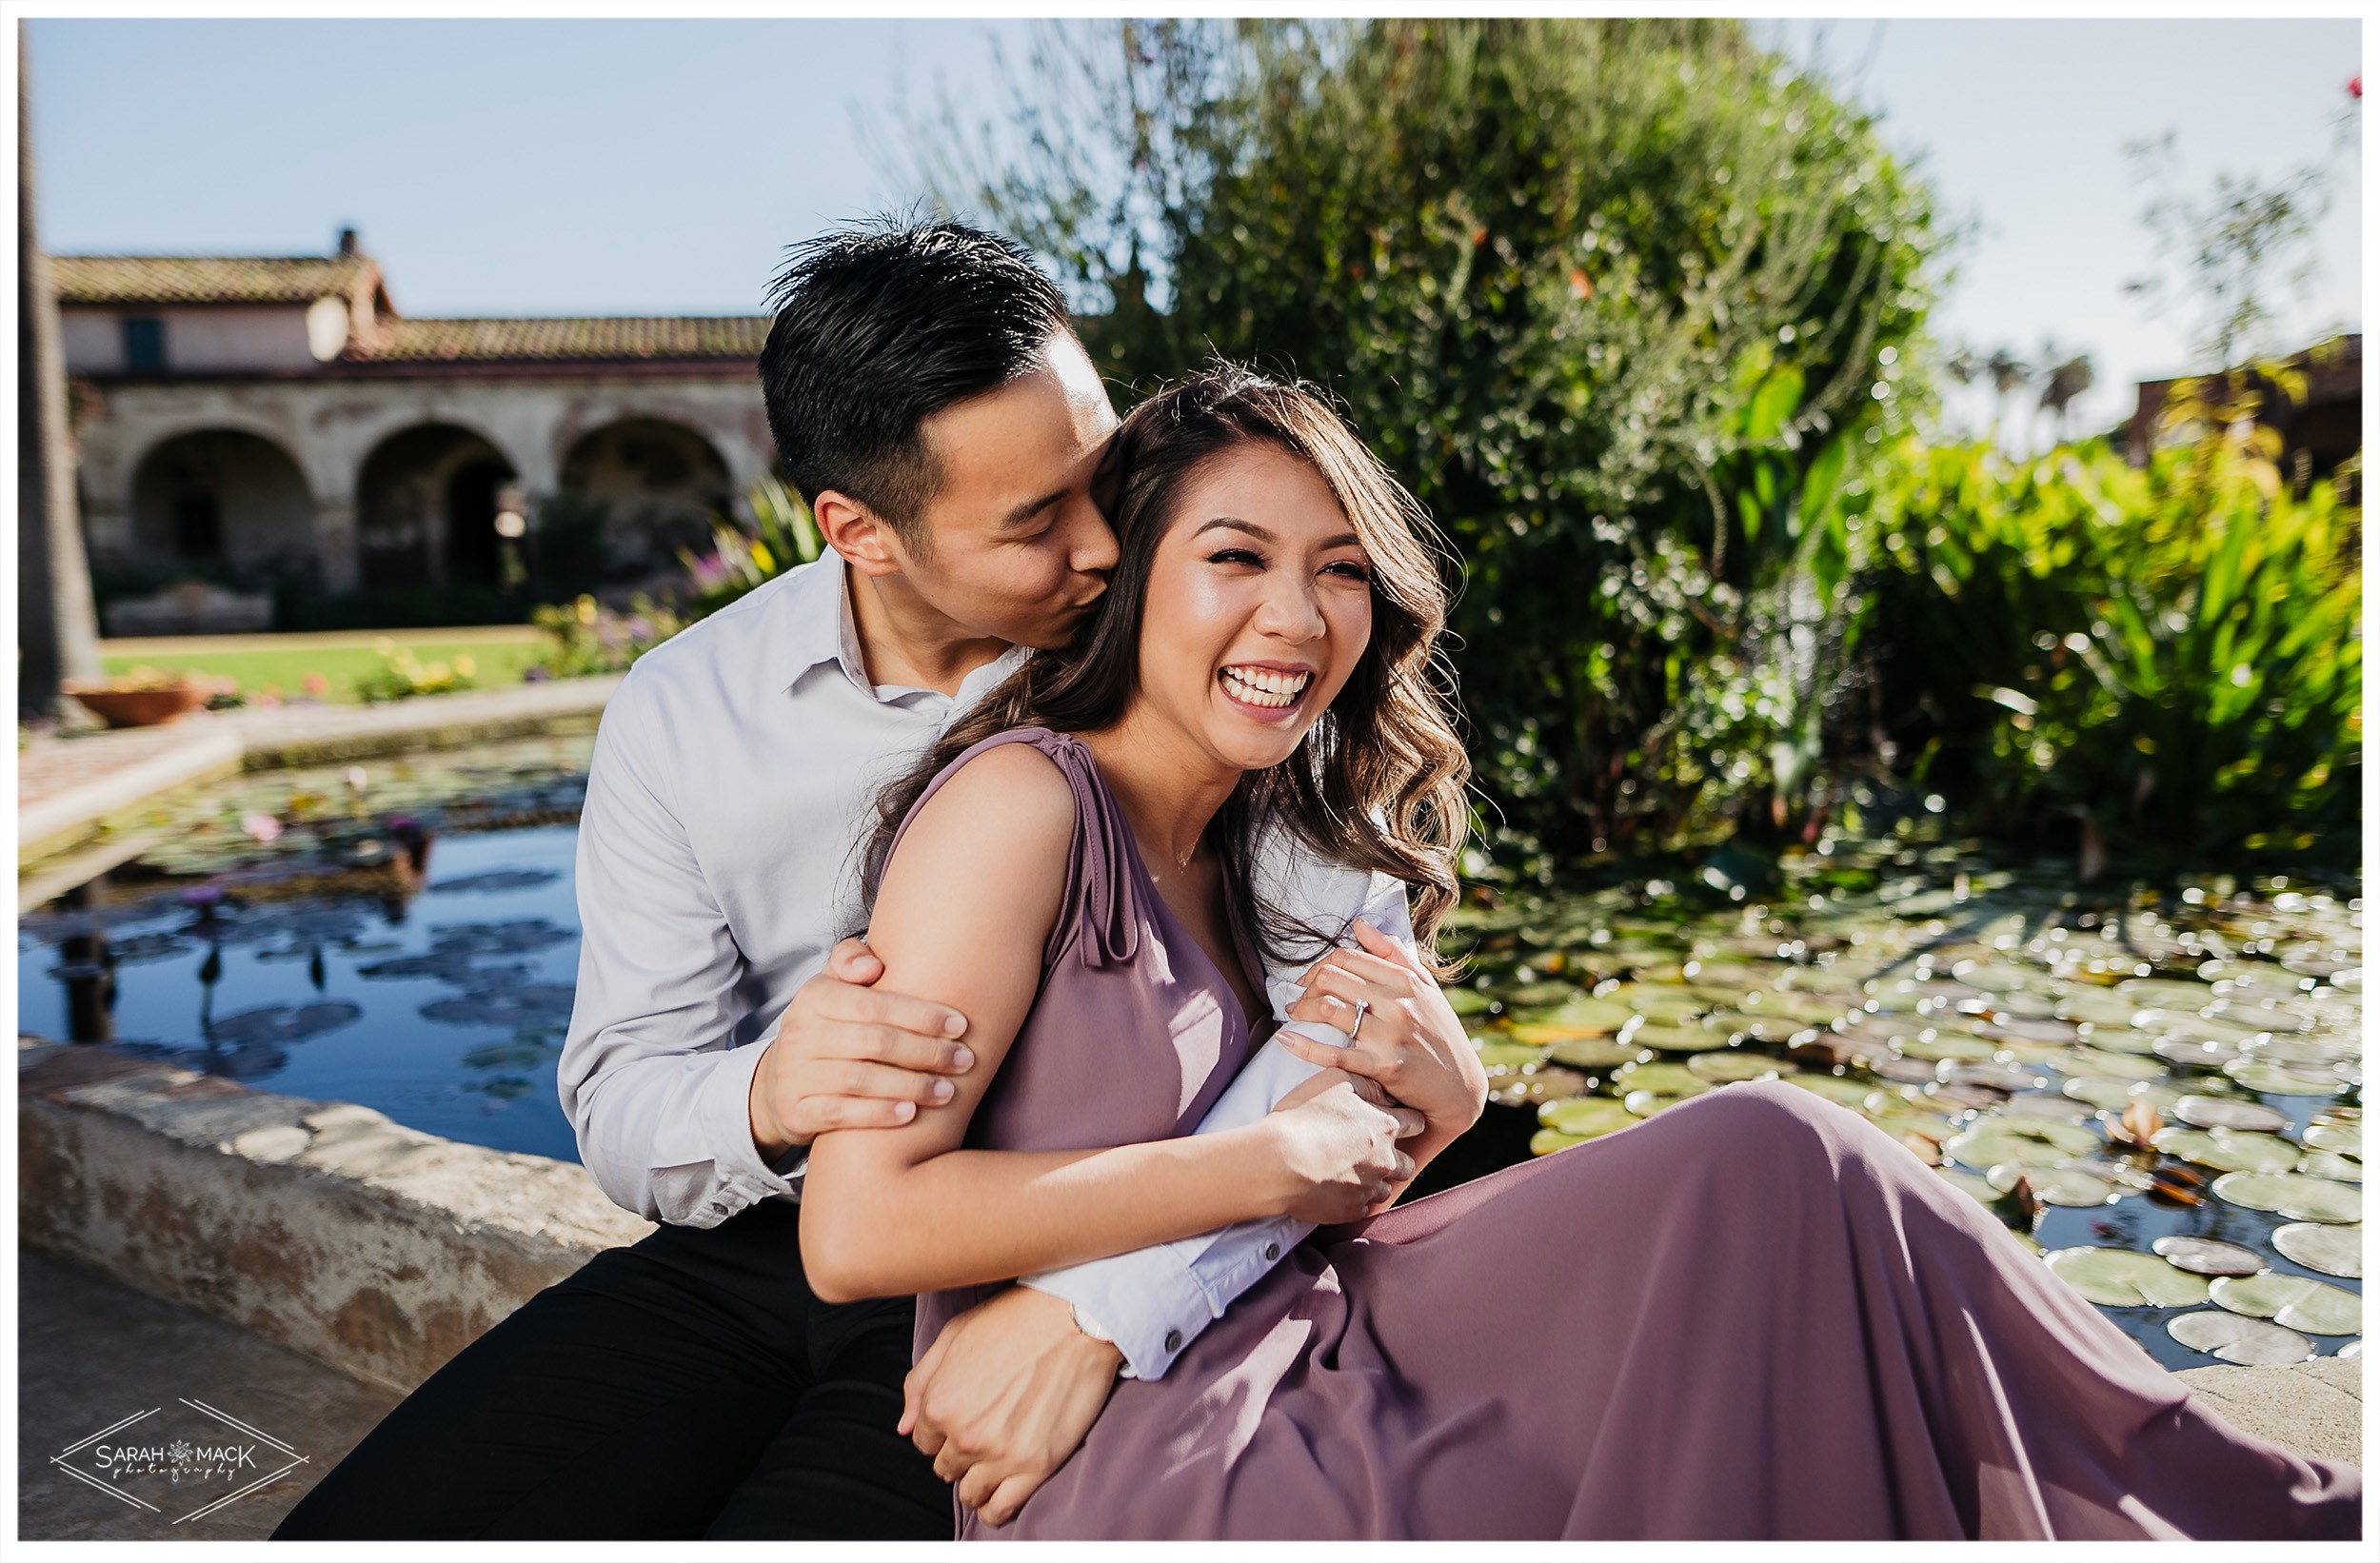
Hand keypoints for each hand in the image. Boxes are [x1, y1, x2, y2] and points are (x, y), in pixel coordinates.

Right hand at [748, 936, 974, 1157]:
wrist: (779, 1083)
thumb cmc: (826, 1027)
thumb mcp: (832, 986)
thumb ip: (851, 960)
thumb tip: (873, 965)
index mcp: (813, 996)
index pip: (875, 1004)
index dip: (922, 1016)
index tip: (961, 1025)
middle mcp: (800, 1033)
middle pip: (874, 1042)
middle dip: (927, 1052)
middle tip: (965, 1060)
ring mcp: (794, 1074)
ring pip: (861, 1079)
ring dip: (912, 1086)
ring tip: (948, 1090)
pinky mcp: (794, 1110)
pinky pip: (841, 1113)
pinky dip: (878, 1113)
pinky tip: (911, 1114)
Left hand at [900, 1286, 1120, 1527]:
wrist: (1073, 1318)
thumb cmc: (1015, 1319)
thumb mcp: (954, 1335)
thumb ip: (920, 1382)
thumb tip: (905, 1426)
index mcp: (939, 1404)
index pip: (924, 1442)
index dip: (942, 1432)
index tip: (962, 1420)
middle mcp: (964, 1435)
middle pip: (946, 1468)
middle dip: (959, 1453)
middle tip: (984, 1432)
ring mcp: (1000, 1455)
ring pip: (970, 1492)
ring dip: (976, 1479)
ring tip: (994, 1458)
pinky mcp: (1036, 1466)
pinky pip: (1000, 1509)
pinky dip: (994, 1507)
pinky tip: (1000, 1491)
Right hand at [1262, 1067, 1420, 1223]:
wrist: (1278, 1162)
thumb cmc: (1303, 1117)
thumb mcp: (1335, 1080)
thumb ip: (1367, 1084)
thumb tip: (1383, 1092)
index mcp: (1386, 1127)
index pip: (1416, 1123)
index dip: (1407, 1121)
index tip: (1393, 1123)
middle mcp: (1385, 1161)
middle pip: (1408, 1164)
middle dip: (1394, 1157)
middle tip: (1367, 1151)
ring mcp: (1369, 1189)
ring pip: (1385, 1188)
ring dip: (1373, 1180)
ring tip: (1346, 1171)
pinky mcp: (1352, 1211)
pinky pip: (1362, 1206)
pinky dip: (1352, 1198)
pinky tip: (1333, 1187)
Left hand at [1277, 919, 1487, 1146]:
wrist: (1460, 1088)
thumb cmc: (1440, 1034)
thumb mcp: (1426, 988)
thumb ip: (1393, 953)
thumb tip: (1360, 924)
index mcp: (1406, 980)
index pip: (1348, 957)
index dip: (1320, 965)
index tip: (1309, 980)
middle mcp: (1398, 1003)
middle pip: (1332, 978)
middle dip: (1306, 987)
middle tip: (1297, 1001)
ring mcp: (1391, 1035)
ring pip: (1329, 1009)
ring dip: (1301, 1011)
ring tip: (1293, 1017)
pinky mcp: (1384, 1066)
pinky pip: (1335, 1053)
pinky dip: (1305, 1046)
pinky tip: (1286, 1041)